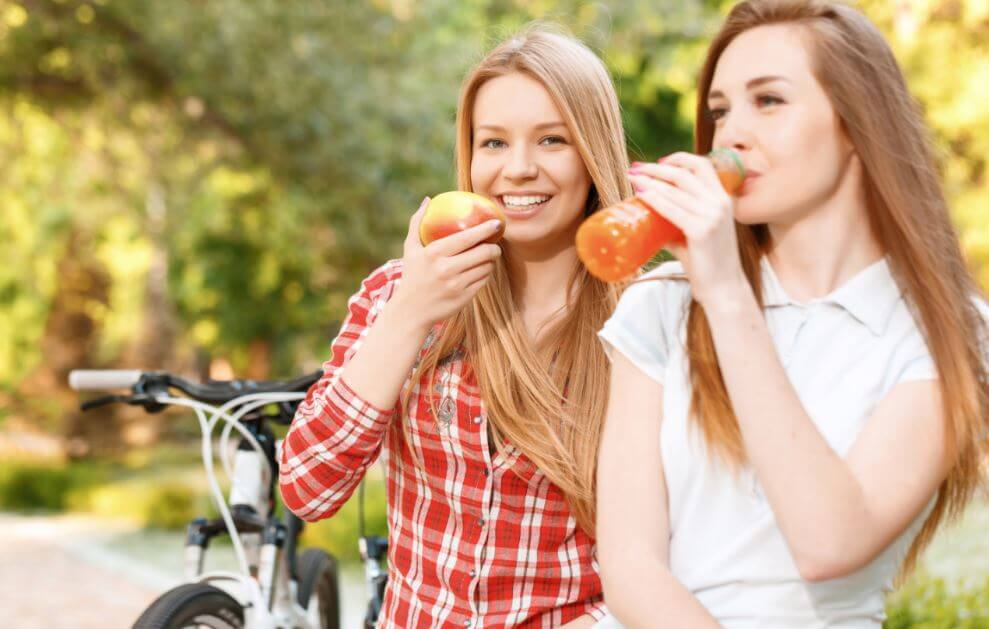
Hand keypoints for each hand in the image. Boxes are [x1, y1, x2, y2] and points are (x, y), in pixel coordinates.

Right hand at [391, 197, 502, 328]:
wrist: (411, 311)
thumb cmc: (412, 276)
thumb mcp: (410, 249)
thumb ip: (417, 223)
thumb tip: (428, 200)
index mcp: (435, 253)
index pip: (468, 237)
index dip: (487, 229)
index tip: (497, 223)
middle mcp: (447, 268)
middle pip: (483, 252)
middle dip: (494, 247)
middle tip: (494, 244)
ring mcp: (457, 284)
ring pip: (487, 267)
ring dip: (491, 261)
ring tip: (488, 257)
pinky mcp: (465, 297)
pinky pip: (484, 280)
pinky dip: (486, 273)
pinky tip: (482, 270)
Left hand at [628, 152, 747, 304]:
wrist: (723, 288)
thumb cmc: (708, 262)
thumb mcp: (698, 232)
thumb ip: (677, 222)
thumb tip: (650, 218)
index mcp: (723, 199)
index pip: (702, 166)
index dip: (678, 158)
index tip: (658, 162)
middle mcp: (720, 203)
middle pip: (684, 174)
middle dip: (656, 168)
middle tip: (635, 168)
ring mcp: (712, 216)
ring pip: (675, 190)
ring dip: (650, 180)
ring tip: (632, 178)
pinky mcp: (701, 230)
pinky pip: (671, 209)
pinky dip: (654, 199)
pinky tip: (641, 194)